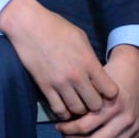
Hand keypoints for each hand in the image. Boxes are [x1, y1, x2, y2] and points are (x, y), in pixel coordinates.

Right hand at [0, 0, 116, 119]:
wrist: (28, 25)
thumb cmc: (56, 27)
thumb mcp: (81, 38)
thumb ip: (90, 58)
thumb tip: (97, 73)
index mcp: (89, 62)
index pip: (110, 91)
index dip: (110, 93)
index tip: (105, 91)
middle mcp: (76, 75)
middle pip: (95, 105)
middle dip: (96, 105)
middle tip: (91, 100)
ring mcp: (59, 82)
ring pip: (77, 110)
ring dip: (79, 109)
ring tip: (78, 103)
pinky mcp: (44, 86)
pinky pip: (58, 109)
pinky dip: (63, 112)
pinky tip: (64, 106)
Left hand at [56, 45, 138, 137]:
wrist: (135, 74)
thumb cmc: (112, 76)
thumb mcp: (95, 82)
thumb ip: (82, 98)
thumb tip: (63, 114)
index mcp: (112, 105)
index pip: (84, 126)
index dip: (67, 130)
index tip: (60, 127)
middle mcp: (124, 118)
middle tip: (66, 136)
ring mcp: (132, 128)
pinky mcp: (137, 134)